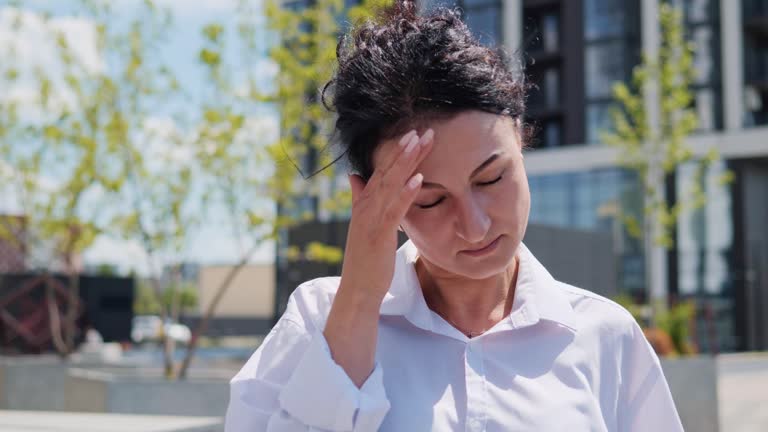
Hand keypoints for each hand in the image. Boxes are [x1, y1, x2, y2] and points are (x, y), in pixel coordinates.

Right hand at [340, 128, 434, 300]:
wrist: (357, 289)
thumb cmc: (366, 259)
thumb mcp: (364, 225)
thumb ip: (360, 199)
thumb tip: (355, 176)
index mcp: (365, 203)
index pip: (382, 171)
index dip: (397, 152)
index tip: (413, 134)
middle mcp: (366, 206)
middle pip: (387, 171)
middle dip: (404, 150)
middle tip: (422, 129)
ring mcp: (371, 219)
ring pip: (390, 184)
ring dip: (406, 162)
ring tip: (420, 142)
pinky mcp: (378, 234)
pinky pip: (394, 210)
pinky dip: (406, 193)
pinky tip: (420, 179)